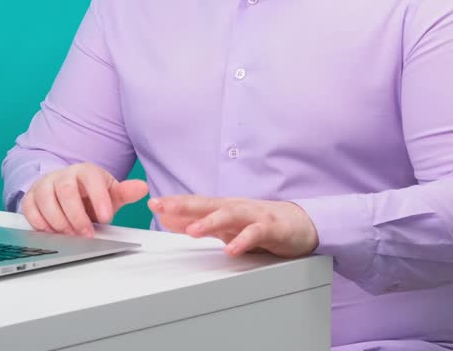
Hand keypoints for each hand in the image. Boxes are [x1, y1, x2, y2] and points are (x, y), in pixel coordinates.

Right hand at [21, 163, 148, 237]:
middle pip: (65, 190)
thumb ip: (125, 192)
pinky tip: (53, 231)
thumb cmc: (89, 194)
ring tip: (71, 234)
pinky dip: (40, 223)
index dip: (98, 198)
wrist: (65, 189)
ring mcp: (44, 185)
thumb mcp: (109, 192)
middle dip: (76, 214)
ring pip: (45, 199)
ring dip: (58, 221)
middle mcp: (62, 175)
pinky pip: (29, 208)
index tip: (106, 217)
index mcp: (85, 172)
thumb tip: (142, 188)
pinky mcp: (31, 197)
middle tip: (87, 233)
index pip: (91, 179)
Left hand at [149, 195, 319, 257]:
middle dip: (183, 205)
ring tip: (192, 230)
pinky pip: (255, 234)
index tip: (153, 204)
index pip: (195, 203)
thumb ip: (197, 223)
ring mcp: (253, 216)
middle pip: (207, 204)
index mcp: (223, 207)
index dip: (174, 203)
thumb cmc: (259, 223)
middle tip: (162, 207)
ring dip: (209, 222)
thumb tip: (168, 219)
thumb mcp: (225, 225)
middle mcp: (235, 208)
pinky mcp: (270, 228)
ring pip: (229, 216)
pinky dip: (243, 241)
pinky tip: (231, 249)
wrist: (299, 223)